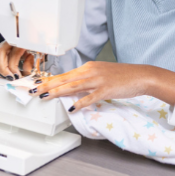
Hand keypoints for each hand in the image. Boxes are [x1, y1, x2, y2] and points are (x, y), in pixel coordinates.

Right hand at [0, 41, 35, 79]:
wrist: (36, 42)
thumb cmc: (37, 50)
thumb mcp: (38, 57)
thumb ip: (30, 65)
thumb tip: (23, 74)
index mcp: (22, 42)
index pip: (13, 54)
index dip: (13, 67)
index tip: (17, 76)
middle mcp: (12, 40)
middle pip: (0, 52)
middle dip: (2, 68)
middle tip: (9, 78)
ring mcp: (5, 42)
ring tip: (3, 76)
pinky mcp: (1, 46)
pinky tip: (0, 72)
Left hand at [31, 61, 174, 111]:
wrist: (140, 75)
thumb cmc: (122, 76)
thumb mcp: (101, 74)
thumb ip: (86, 80)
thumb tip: (72, 89)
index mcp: (88, 67)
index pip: (64, 74)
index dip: (49, 80)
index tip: (37, 84)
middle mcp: (90, 71)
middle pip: (65, 79)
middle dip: (47, 85)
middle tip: (33, 91)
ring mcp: (98, 80)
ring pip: (73, 86)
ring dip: (58, 92)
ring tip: (45, 97)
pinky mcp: (106, 89)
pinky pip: (90, 97)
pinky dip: (80, 102)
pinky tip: (72, 108)